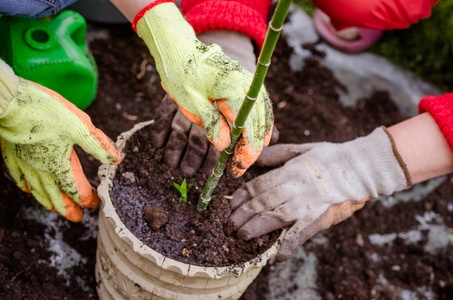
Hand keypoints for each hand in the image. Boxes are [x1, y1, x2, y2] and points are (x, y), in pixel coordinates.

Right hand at [0, 79, 120, 221]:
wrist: (12, 102)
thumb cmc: (48, 112)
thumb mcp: (81, 126)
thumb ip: (99, 145)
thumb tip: (117, 159)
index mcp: (61, 163)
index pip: (76, 189)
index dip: (87, 198)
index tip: (95, 203)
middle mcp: (41, 168)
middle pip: (56, 195)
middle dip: (68, 208)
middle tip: (77, 218)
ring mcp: (24, 163)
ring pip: (37, 189)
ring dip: (48, 202)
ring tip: (55, 210)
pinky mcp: (11, 153)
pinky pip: (18, 176)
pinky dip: (26, 186)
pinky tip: (27, 189)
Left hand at [134, 1, 273, 176]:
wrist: (179, 48)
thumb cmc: (181, 74)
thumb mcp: (191, 102)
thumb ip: (211, 124)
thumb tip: (225, 146)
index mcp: (235, 89)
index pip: (250, 129)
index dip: (246, 153)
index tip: (236, 169)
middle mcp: (249, 84)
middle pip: (261, 125)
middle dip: (252, 149)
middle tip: (237, 167)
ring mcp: (250, 82)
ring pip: (265, 117)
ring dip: (257, 138)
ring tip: (244, 156)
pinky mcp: (247, 83)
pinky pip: (259, 108)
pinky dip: (256, 125)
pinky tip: (248, 137)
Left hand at [230, 127, 410, 261]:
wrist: (362, 168)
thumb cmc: (331, 157)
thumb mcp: (302, 149)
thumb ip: (277, 154)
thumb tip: (255, 158)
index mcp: (289, 171)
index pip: (258, 186)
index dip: (241, 197)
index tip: (231, 205)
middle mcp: (294, 188)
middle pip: (261, 203)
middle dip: (242, 216)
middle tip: (229, 226)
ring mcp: (307, 204)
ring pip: (274, 217)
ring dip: (256, 229)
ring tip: (242, 237)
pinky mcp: (320, 218)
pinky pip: (302, 233)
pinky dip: (289, 245)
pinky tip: (278, 257)